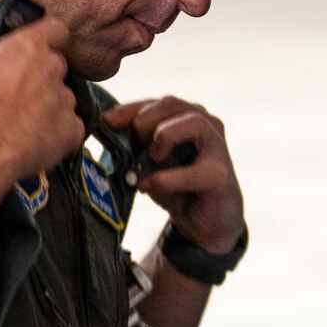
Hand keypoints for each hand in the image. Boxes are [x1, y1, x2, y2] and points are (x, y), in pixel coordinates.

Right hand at [0, 16, 83, 186]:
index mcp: (28, 47)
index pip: (55, 29)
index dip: (50, 37)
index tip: (39, 46)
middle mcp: (52, 70)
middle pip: (57, 66)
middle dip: (42, 77)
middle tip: (18, 92)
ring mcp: (64, 100)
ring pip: (63, 98)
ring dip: (49, 106)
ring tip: (24, 121)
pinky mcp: (70, 130)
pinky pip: (70, 128)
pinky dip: (58, 133)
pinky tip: (36, 140)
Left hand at [104, 96, 244, 252]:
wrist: (206, 223)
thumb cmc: (178, 187)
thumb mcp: (150, 163)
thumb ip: (134, 145)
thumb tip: (108, 130)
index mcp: (186, 117)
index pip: (155, 103)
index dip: (129, 109)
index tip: (107, 120)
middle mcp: (206, 124)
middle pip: (172, 104)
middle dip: (144, 121)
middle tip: (131, 145)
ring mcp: (217, 147)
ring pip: (193, 122)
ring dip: (164, 136)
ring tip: (149, 158)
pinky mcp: (219, 174)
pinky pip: (193, 171)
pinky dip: (166, 178)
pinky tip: (148, 185)